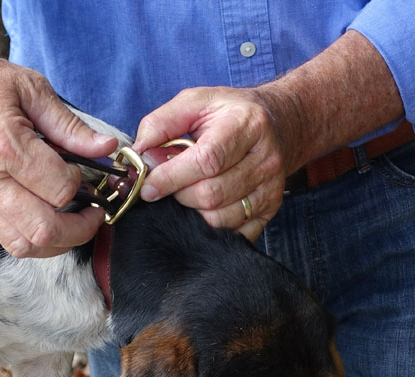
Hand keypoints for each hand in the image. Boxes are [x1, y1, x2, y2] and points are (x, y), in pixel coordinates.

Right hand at [0, 0, 116, 257]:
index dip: (83, 186)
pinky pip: (5, 239)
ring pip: (23, 246)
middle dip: (79, 230)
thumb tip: (105, 148)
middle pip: (43, 231)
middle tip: (93, 217)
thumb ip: (69, 125)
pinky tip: (45, 221)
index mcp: (5, 145)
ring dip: (56, 244)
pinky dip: (32, 239)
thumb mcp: (29, 88)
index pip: (60, 188)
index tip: (88, 175)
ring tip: (72, 226)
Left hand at [134, 87, 290, 240]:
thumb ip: (161, 123)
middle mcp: (265, 158)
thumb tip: (138, 153)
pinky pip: (232, 235)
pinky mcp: (270, 209)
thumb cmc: (227, 115)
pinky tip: (201, 210)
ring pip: (219, 218)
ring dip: (191, 213)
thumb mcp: (195, 103)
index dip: (171, 178)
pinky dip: (209, 228)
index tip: (148, 186)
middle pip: (211, 195)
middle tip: (167, 188)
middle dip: (179, 195)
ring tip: (185, 194)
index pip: (207, 161)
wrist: (278, 124)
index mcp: (246, 124)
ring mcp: (270, 187)